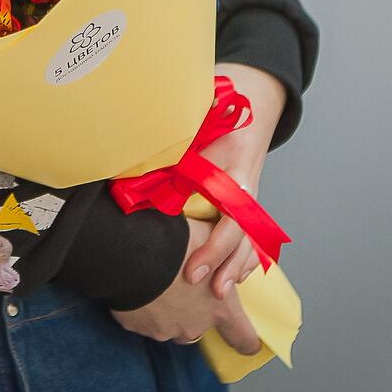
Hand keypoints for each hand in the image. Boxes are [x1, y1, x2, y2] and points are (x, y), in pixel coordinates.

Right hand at [111, 218, 261, 354]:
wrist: (130, 250)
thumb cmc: (175, 243)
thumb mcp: (210, 237)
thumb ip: (221, 253)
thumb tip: (223, 251)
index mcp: (220, 308)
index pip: (244, 338)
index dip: (248, 340)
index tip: (249, 342)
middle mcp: (195, 325)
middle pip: (201, 326)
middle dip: (194, 309)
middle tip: (183, 283)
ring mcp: (164, 329)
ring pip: (170, 323)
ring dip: (167, 308)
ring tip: (157, 280)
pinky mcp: (136, 326)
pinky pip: (143, 317)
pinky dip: (142, 304)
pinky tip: (138, 281)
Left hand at [182, 63, 286, 298]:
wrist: (254, 100)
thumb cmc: (218, 111)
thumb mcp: (194, 125)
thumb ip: (171, 149)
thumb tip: (136, 168)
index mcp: (234, 170)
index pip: (228, 218)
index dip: (212, 247)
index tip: (193, 270)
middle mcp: (247, 186)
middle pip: (242, 235)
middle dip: (223, 263)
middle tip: (202, 287)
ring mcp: (251, 194)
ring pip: (252, 238)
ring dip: (239, 266)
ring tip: (222, 292)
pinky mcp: (249, 199)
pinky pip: (254, 234)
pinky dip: (247, 257)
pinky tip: (235, 276)